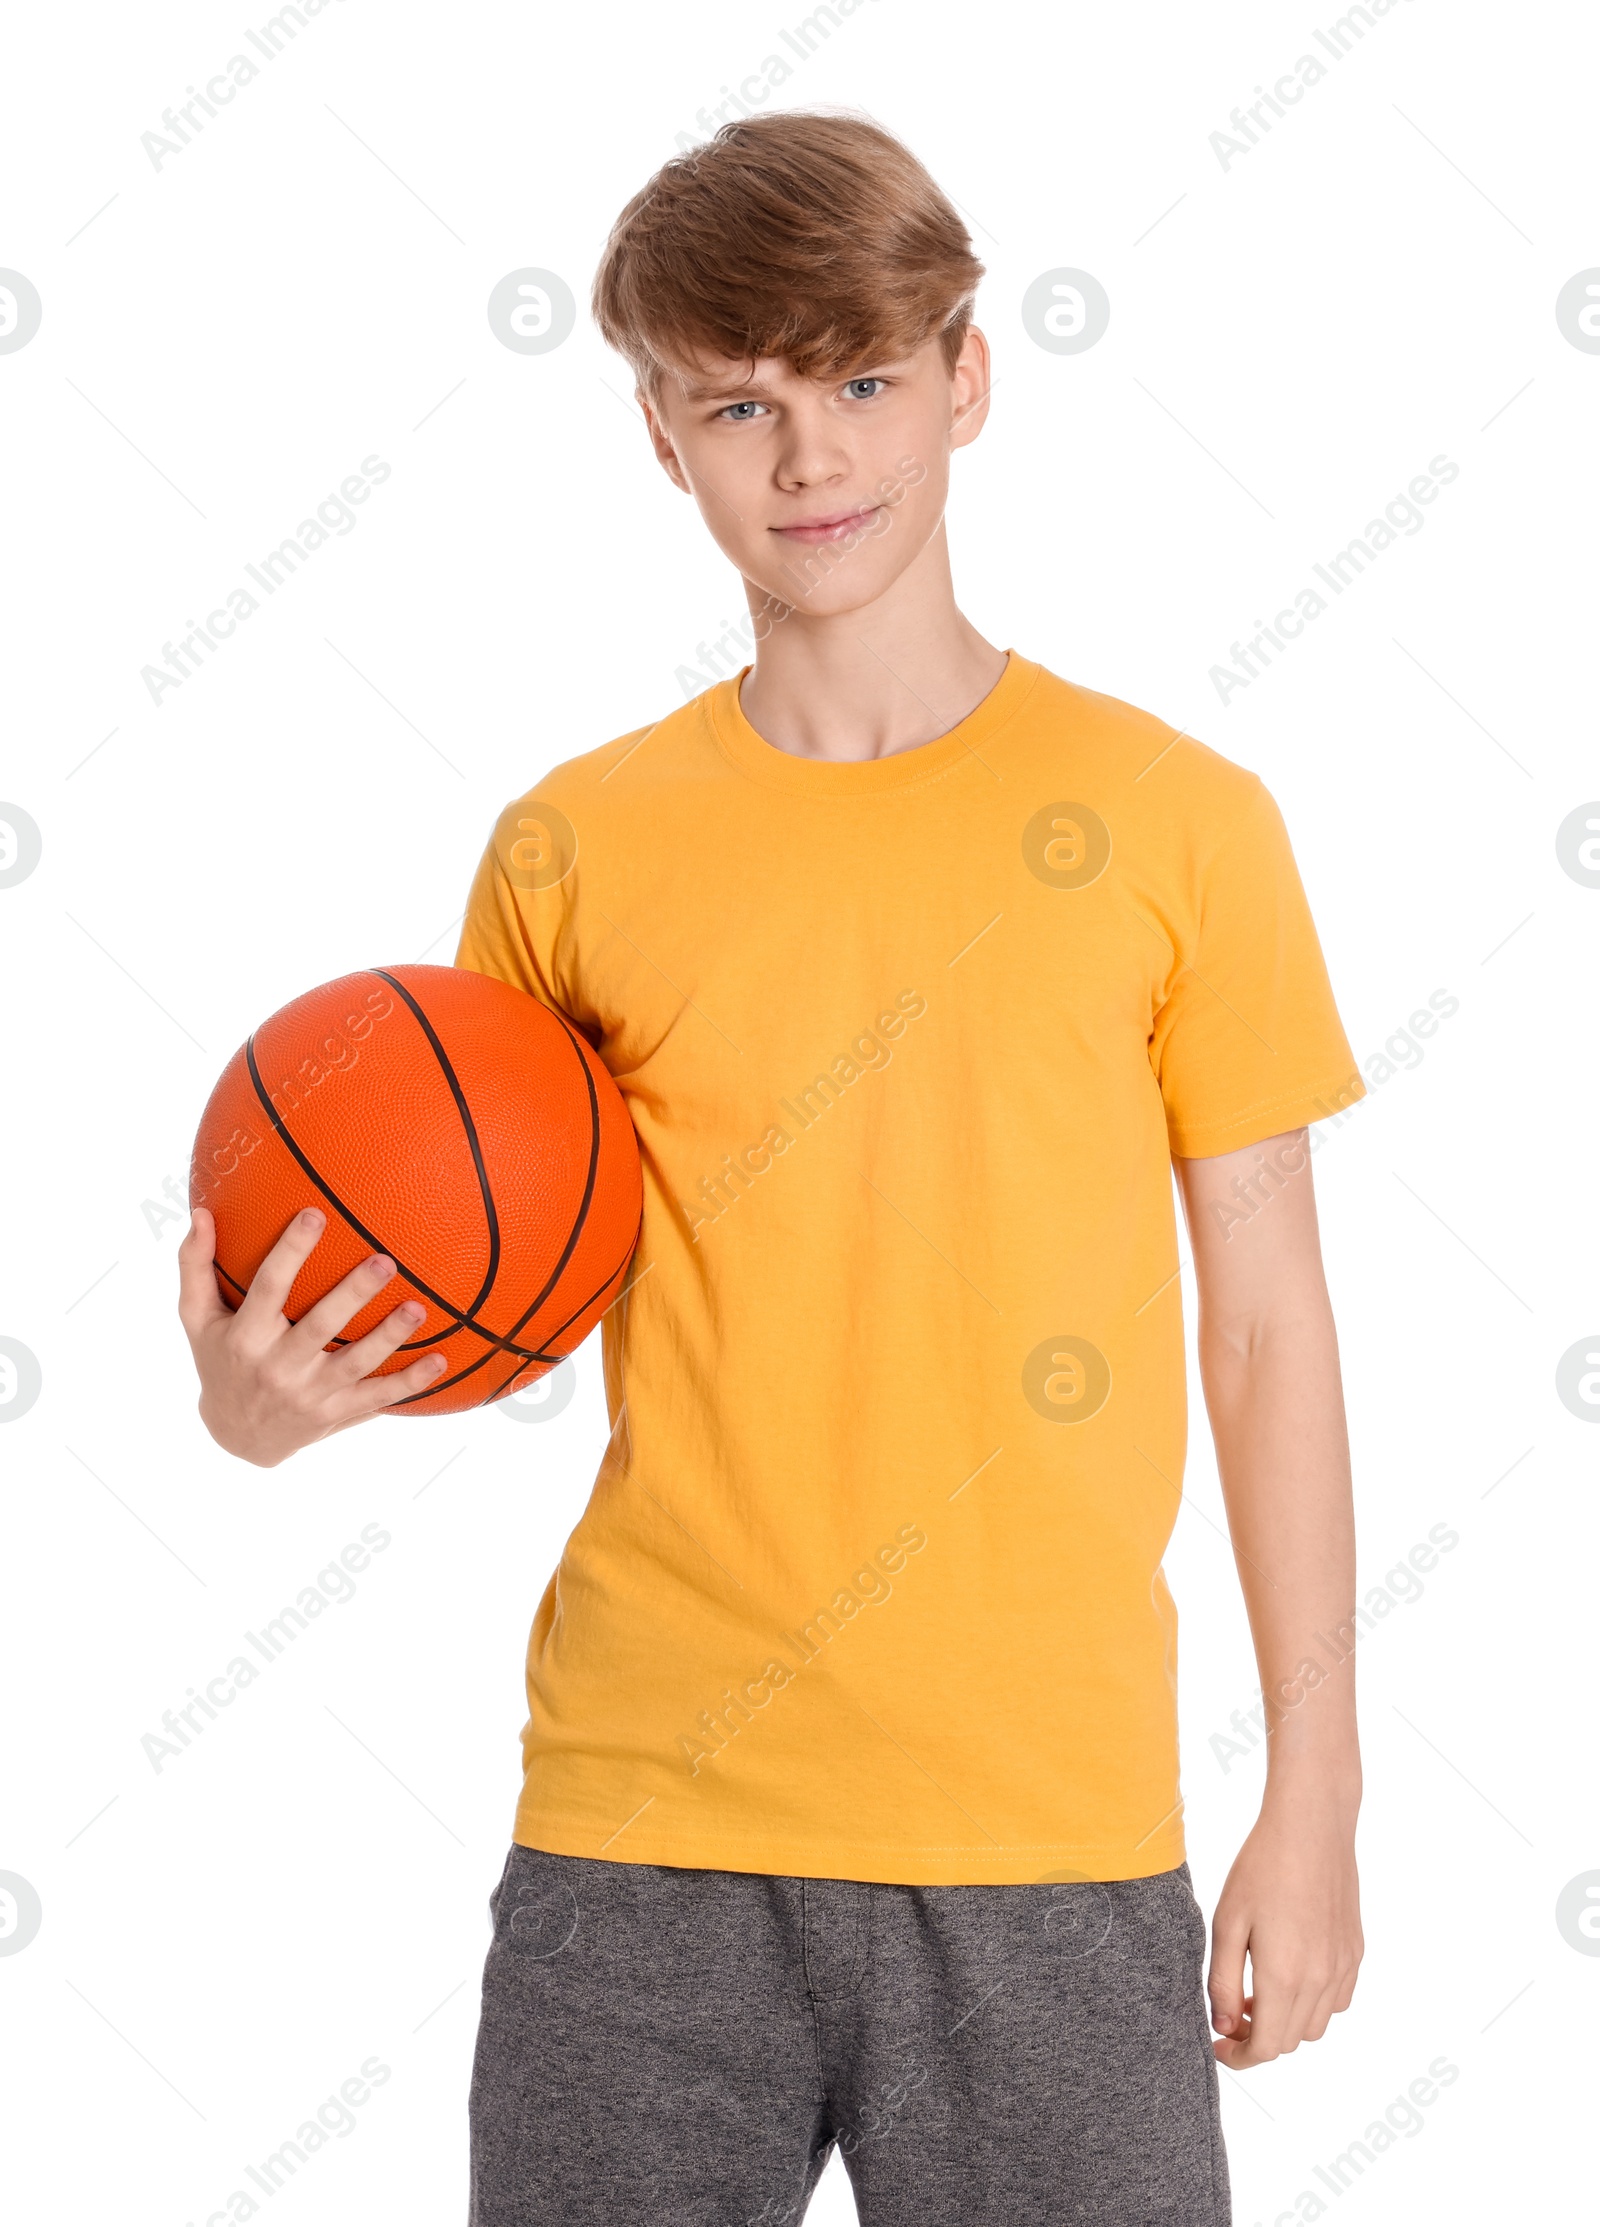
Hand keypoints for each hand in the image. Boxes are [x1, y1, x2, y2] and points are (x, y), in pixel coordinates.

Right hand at [178, 1204, 447, 1465]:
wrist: (236, 1436)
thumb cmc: (220, 1361)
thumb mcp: (197, 1320)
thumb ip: (195, 1266)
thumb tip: (200, 1212)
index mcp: (246, 1336)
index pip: (269, 1287)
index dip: (291, 1251)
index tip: (315, 1213)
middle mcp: (278, 1367)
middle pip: (319, 1326)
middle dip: (353, 1293)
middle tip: (384, 1260)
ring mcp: (310, 1394)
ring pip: (355, 1364)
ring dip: (389, 1336)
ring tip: (418, 1307)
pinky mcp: (335, 1413)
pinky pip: (378, 1398)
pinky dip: (410, 1382)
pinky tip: (440, 1360)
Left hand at [1208, 1789, 1362, 2067]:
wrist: (1311, 1826)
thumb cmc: (1261, 1867)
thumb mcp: (1227, 1922)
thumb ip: (1224, 1981)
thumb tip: (1225, 2027)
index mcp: (1285, 1976)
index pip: (1267, 2048)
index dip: (1240, 2057)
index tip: (1219, 2046)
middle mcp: (1321, 1980)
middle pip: (1290, 2041)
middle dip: (1258, 2039)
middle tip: (1230, 2012)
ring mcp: (1343, 1967)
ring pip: (1316, 2026)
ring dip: (1286, 2023)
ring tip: (1257, 1991)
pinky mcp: (1355, 1952)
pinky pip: (1336, 2001)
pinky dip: (1312, 2004)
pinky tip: (1290, 1973)